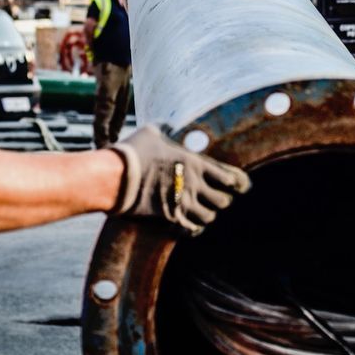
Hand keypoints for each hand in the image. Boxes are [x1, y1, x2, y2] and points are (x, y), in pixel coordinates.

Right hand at [110, 125, 250, 235]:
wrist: (115, 177)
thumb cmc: (134, 151)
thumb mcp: (152, 131)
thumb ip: (167, 128)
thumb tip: (170, 124)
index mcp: (195, 163)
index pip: (230, 177)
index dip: (238, 182)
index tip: (238, 184)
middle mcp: (194, 185)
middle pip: (223, 201)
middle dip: (222, 200)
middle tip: (215, 197)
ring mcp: (183, 203)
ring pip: (209, 217)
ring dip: (208, 214)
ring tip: (202, 209)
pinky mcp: (170, 218)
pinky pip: (193, 229)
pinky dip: (195, 228)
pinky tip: (190, 223)